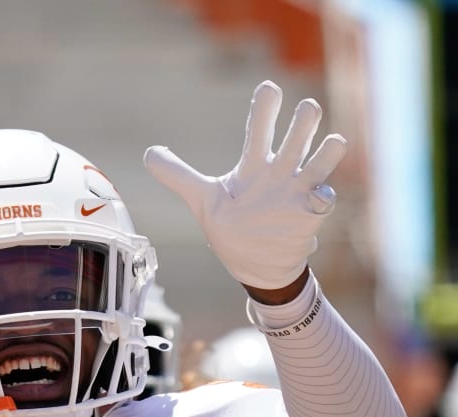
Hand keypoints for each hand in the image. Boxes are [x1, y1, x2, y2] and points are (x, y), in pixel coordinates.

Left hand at [145, 81, 346, 289]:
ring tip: (332, 143)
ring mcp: (298, 190)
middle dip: (304, 119)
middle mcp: (280, 170)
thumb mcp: (202, 200)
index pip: (261, 127)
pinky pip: (326, 198)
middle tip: (305, 110)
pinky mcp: (310, 214)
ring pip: (324, 157)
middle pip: (300, 131)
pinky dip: (324, 196)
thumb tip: (148, 153)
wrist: (255, 264)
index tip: (269, 88)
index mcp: (254, 164)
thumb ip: (178, 176)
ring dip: (329, 148)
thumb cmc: (231, 225)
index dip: (266, 106)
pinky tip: (318, 197)